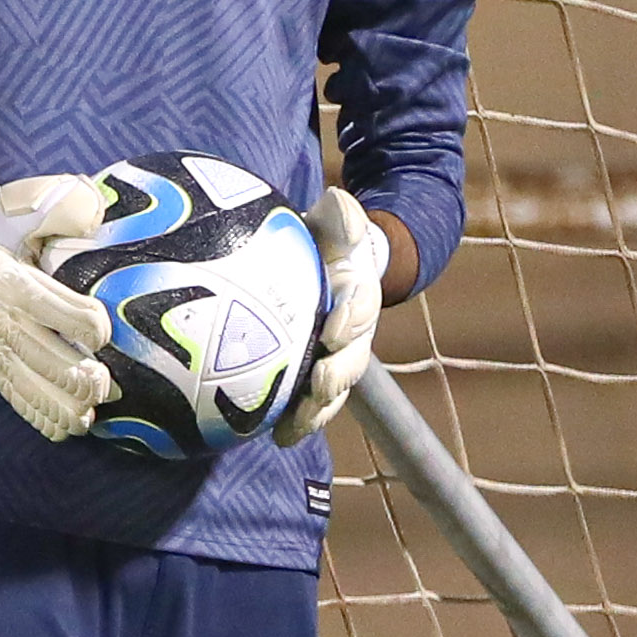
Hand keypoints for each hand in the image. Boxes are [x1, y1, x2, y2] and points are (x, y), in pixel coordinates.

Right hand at [0, 154, 110, 444]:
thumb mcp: (19, 204)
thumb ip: (58, 206)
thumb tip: (94, 213)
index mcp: (5, 277)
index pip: (47, 305)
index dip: (82, 322)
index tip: (104, 330)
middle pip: (36, 353)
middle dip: (72, 375)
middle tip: (102, 384)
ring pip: (23, 380)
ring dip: (55, 404)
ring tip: (86, 417)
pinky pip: (7, 389)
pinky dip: (33, 412)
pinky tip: (59, 428)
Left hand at [305, 190, 396, 430]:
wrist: (334, 264)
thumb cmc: (327, 238)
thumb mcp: (334, 218)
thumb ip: (341, 214)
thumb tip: (337, 199)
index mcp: (359, 293)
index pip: (361, 307)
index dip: (352, 319)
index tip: (334, 328)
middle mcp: (355, 332)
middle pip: (353, 360)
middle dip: (338, 375)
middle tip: (319, 385)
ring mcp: (338, 358)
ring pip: (334, 391)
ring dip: (318, 411)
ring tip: (294, 428)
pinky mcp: (316, 377)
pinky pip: (309, 404)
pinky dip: (296, 423)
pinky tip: (276, 438)